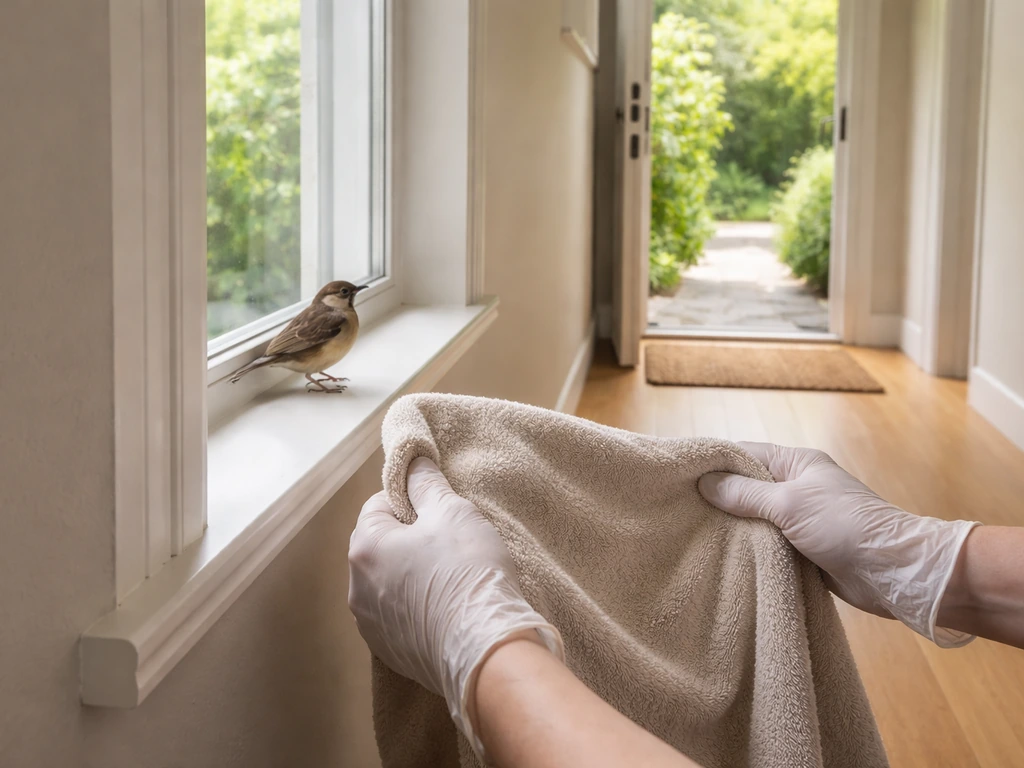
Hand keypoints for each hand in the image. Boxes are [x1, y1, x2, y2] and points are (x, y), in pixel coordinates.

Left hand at [348, 457, 562, 755]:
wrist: (485, 648)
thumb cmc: (467, 571)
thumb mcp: (453, 512)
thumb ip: (426, 484)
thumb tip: (413, 460)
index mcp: (364, 547)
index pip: (378, 505)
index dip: (411, 502)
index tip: (440, 512)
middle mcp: (356, 588)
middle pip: (381, 546)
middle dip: (410, 540)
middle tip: (451, 544)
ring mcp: (371, 625)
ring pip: (389, 584)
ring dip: (413, 577)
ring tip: (454, 580)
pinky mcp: (391, 654)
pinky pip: (400, 618)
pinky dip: (419, 610)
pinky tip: (450, 610)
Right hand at [698, 442, 979, 646]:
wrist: (892, 571)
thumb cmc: (845, 526)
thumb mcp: (789, 504)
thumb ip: (745, 494)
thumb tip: (704, 482)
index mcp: (796, 463)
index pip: (744, 454)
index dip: (712, 463)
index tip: (678, 474)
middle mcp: (796, 486)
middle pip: (746, 486)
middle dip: (717, 497)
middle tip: (678, 508)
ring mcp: (800, 518)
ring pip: (755, 517)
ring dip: (733, 526)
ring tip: (692, 533)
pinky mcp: (804, 548)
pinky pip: (767, 542)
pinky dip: (748, 547)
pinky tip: (722, 556)